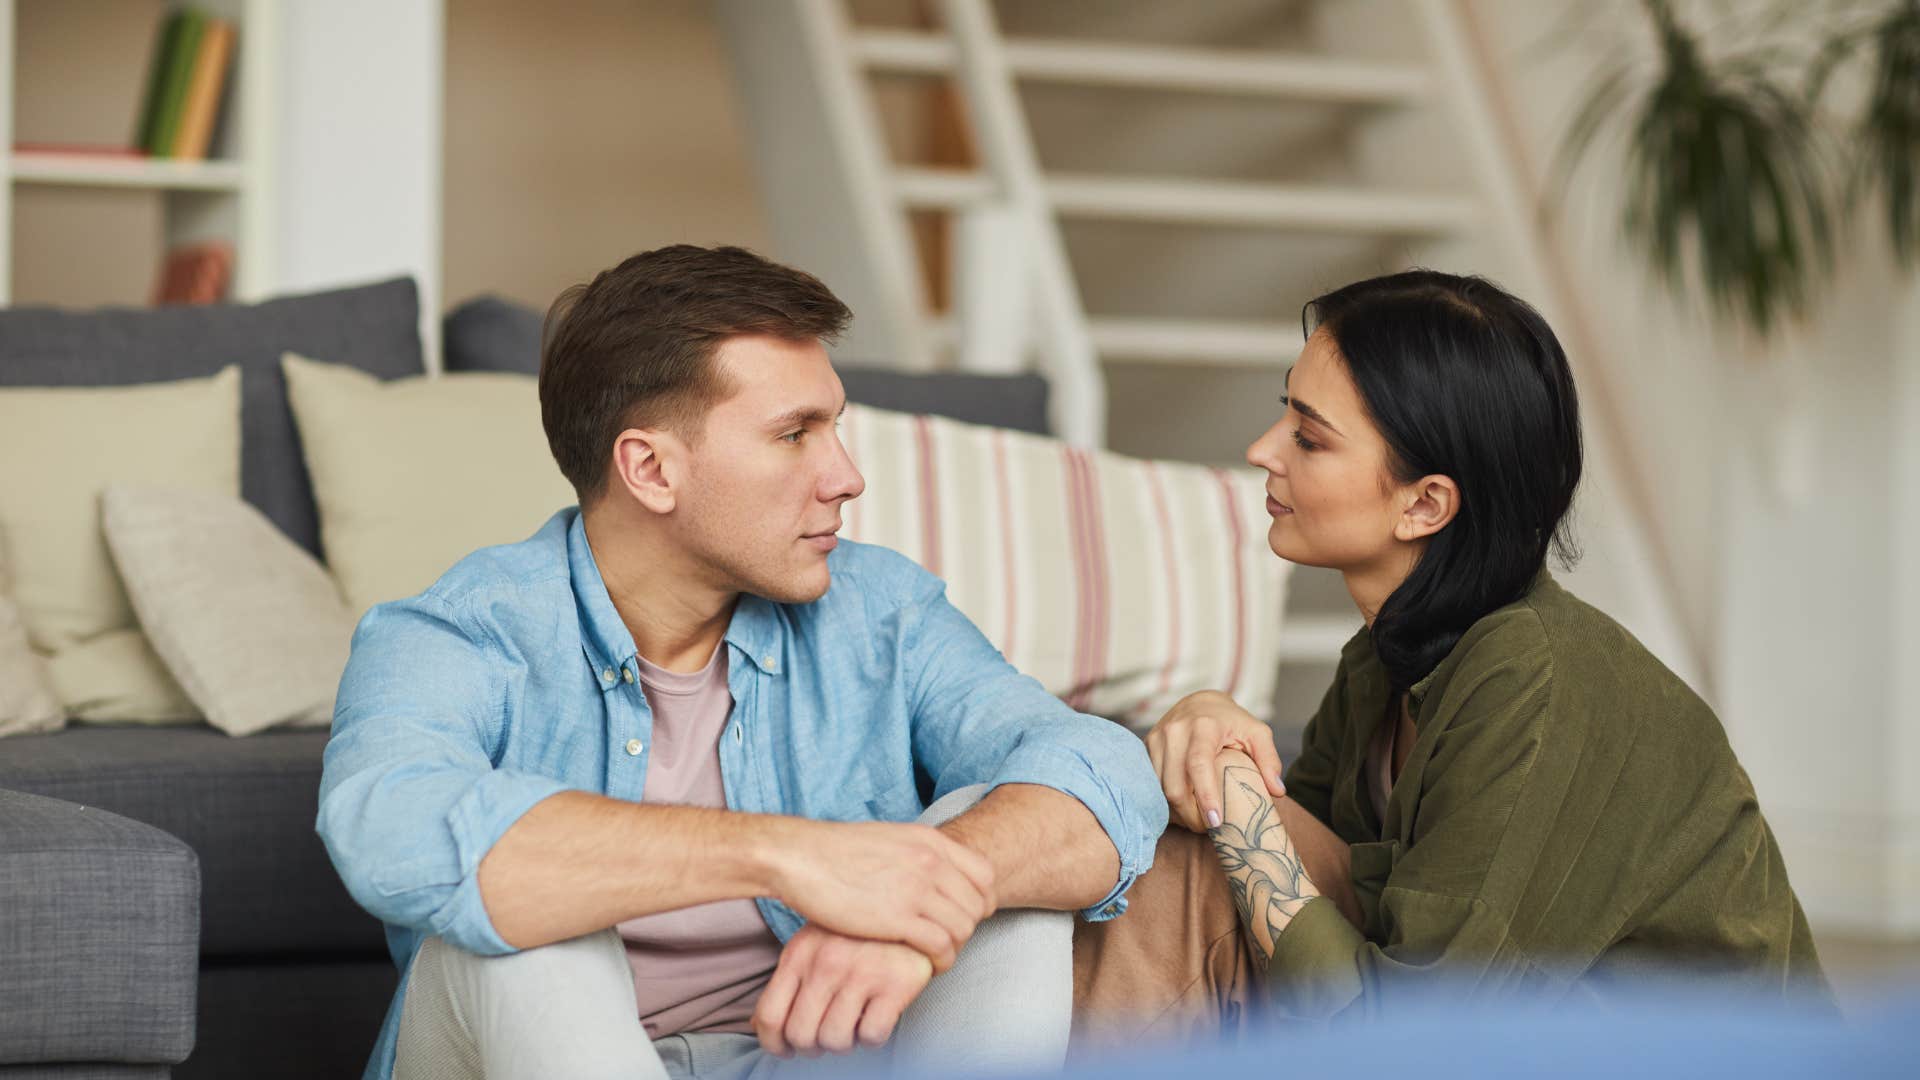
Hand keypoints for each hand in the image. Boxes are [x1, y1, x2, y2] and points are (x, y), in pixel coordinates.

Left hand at [753, 924, 932, 1056]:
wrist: (911, 906)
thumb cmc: (857, 932)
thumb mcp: (814, 943)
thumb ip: (791, 980)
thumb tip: (761, 1026)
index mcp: (799, 953)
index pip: (770, 1016)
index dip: (774, 1044)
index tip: (786, 1050)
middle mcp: (826, 963)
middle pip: (801, 1035)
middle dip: (812, 1046)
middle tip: (826, 1038)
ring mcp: (861, 973)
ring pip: (835, 1040)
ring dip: (844, 1042)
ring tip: (853, 1024)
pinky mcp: (895, 984)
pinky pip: (872, 1035)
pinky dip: (873, 1037)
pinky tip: (876, 1017)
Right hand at [771, 819, 994, 972]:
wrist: (800, 857)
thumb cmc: (836, 852)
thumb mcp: (889, 839)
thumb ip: (918, 854)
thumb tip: (934, 871)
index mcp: (930, 840)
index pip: (985, 874)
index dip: (980, 900)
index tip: (963, 915)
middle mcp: (930, 861)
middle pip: (978, 905)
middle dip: (967, 928)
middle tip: (947, 940)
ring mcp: (916, 888)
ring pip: (963, 927)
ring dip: (955, 947)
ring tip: (936, 956)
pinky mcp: (898, 917)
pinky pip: (941, 945)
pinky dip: (940, 961)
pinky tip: (926, 965)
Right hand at [1146, 690, 1286, 832]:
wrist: (1199, 702)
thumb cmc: (1232, 721)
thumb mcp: (1257, 732)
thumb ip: (1269, 759)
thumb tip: (1277, 792)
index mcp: (1203, 726)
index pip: (1198, 764)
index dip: (1205, 795)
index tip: (1215, 822)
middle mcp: (1175, 730)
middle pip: (1174, 784)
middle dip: (1190, 814)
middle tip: (1208, 829)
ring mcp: (1157, 738)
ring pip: (1160, 788)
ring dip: (1177, 811)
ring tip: (1196, 820)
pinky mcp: (1147, 747)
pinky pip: (1152, 783)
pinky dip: (1165, 802)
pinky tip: (1182, 809)